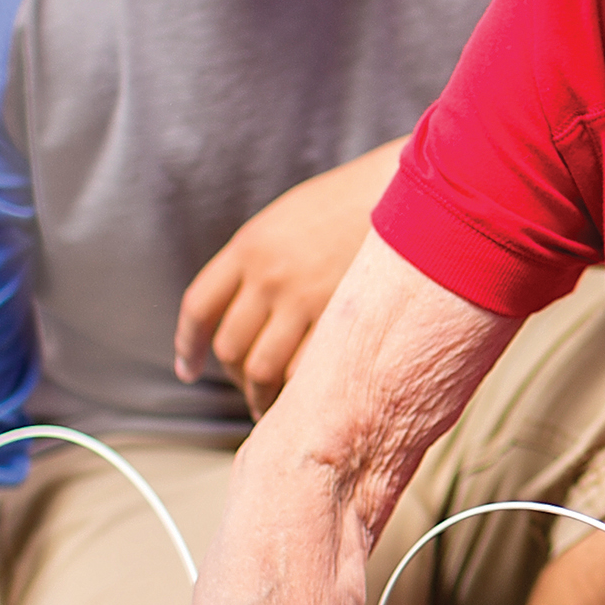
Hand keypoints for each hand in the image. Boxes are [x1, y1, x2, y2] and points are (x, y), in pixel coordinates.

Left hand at [174, 142, 402, 413]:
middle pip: (230, 346)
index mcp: (250, 246)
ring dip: (259, 398)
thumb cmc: (357, 206)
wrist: (417, 196)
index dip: (188, 345)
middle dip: (233, 378)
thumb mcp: (292, 218)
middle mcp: (269, 276)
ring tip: (270, 409)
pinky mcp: (341, 322)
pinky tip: (301, 403)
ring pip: (261, 370)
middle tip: (247, 390)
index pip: (199, 307)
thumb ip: (262, 260)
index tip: (188, 368)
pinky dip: (296, 396)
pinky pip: (303, 374)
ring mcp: (305, 301)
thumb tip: (242, 309)